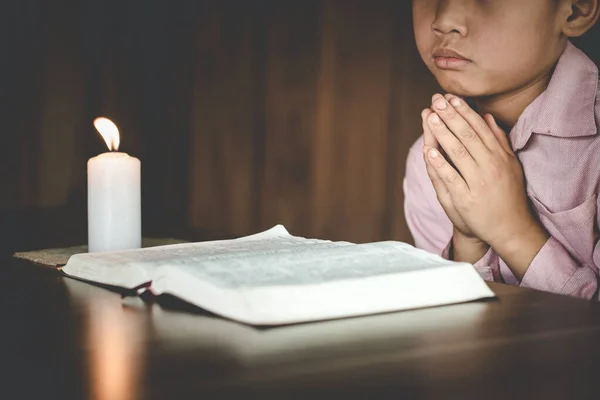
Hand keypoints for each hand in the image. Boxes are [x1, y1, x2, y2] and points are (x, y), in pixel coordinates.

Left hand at [421, 93, 537, 249]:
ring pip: (458, 153)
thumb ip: (499, 141)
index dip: (464, 111)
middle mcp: (490, 167)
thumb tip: (488, 117)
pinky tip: (429, 151)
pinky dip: (439, 164)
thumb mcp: (510, 165)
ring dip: (442, 133)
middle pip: (467, 136)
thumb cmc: (508, 195)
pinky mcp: (465, 199)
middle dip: (451, 116)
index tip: (451, 97)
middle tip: (437, 100)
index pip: (479, 128)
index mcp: (499, 157)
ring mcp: (477, 182)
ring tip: (430, 117)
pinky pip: (450, 178)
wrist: (509, 228)